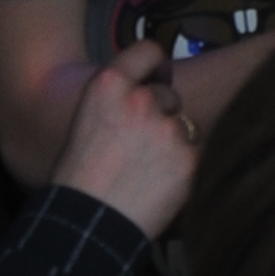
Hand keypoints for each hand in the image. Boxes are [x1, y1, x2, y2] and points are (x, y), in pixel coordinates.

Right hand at [53, 39, 201, 233]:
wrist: (86, 225)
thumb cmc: (78, 179)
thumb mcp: (86, 120)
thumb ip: (118, 101)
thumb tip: (157, 87)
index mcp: (108, 84)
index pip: (149, 50)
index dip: (155, 66)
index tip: (157, 77)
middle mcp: (141, 98)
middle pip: (169, 96)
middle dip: (161, 116)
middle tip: (139, 149)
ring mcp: (168, 127)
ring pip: (184, 127)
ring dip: (174, 144)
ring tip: (146, 173)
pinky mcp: (189, 158)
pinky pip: (196, 154)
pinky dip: (184, 169)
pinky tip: (161, 186)